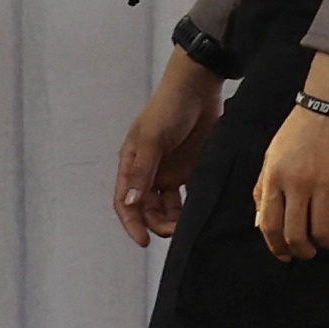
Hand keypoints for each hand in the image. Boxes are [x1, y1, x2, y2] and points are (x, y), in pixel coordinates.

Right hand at [113, 51, 222, 244]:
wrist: (200, 86)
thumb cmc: (169, 107)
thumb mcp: (152, 138)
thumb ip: (143, 171)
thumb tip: (131, 203)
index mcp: (132, 164)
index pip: (126, 202)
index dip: (132, 224)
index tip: (144, 242)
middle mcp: (150, 171)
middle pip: (148, 208)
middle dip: (158, 224)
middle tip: (176, 232)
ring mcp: (171, 170)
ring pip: (169, 206)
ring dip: (176, 219)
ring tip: (189, 225)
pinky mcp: (192, 168)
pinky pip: (190, 195)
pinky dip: (193, 205)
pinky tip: (203, 212)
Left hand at [252, 56, 328, 261]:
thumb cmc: (299, 130)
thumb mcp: (272, 156)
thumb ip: (263, 189)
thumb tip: (261, 223)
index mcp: (274, 178)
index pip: (270, 225)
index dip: (276, 247)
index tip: (285, 255)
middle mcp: (296, 183)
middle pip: (296, 234)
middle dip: (302, 251)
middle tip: (308, 253)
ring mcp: (324, 183)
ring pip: (323, 230)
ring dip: (328, 244)